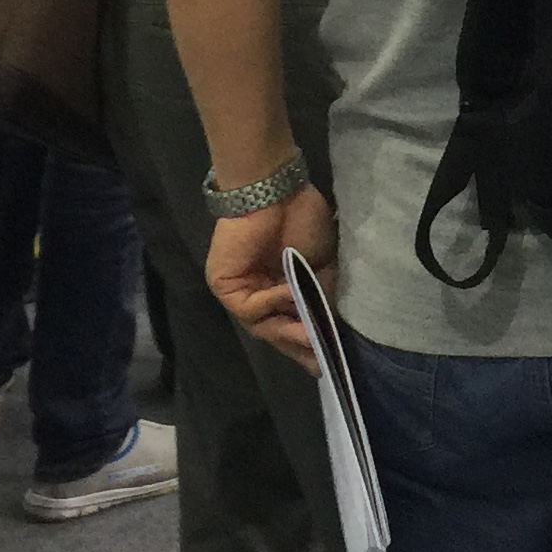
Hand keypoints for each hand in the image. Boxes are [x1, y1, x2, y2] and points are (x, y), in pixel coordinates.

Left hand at [207, 180, 337, 365]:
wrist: (276, 190)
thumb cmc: (302, 219)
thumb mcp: (320, 265)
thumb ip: (319, 296)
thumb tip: (325, 327)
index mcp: (278, 286)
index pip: (290, 322)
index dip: (308, 343)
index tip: (327, 362)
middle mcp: (257, 291)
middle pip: (274, 329)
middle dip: (297, 346)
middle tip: (319, 362)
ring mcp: (240, 290)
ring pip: (261, 324)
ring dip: (287, 331)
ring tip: (311, 338)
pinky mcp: (224, 285)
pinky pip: (250, 307)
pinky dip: (271, 303)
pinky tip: (290, 294)